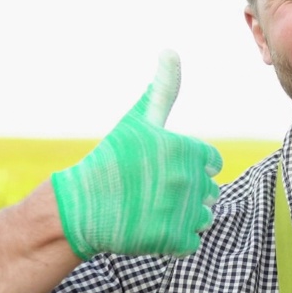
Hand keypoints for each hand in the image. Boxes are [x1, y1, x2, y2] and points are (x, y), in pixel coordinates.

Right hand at [50, 50, 222, 258]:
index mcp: (187, 150)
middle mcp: (189, 180)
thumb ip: (163, 88)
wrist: (81, 206)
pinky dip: (174, 239)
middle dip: (185, 191)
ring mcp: (182, 212)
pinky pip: (190, 241)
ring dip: (182, 215)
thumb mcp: (140, 120)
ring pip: (201, 217)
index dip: (188, 165)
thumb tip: (170, 50)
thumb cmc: (111, 159)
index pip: (210, 162)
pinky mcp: (174, 241)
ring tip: (151, 209)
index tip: (161, 168)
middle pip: (208, 190)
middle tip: (151, 190)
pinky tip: (150, 227)